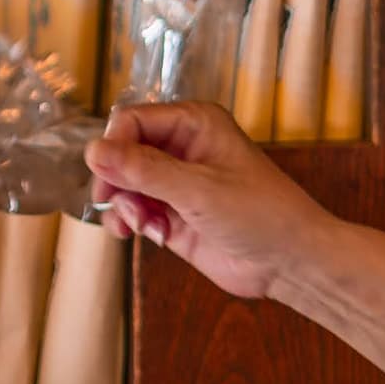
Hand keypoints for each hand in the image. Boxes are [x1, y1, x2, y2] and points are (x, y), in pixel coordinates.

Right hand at [85, 102, 331, 300]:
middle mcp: (181, 147)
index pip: (131, 120)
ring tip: (140, 226)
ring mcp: (176, 182)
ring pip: (124, 183)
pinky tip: (146, 235)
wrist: (291, 263)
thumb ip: (144, 170)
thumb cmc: (260, 214)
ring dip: (124, 205)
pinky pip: (134, 209)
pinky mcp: (173, 214)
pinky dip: (131, 222)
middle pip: (122, 152)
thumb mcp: (199, 189)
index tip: (108, 179)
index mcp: (193, 123)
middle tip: (122, 206)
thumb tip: (93, 152)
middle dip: (117, 181)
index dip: (113, 147)